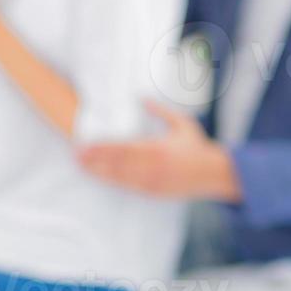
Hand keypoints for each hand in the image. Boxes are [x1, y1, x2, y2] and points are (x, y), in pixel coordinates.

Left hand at [77, 100, 243, 201]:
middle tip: (76, 156)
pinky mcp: (154, 192)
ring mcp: (152, 182)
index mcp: (157, 149)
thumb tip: (142, 98)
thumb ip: (160, 111)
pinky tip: (101, 178)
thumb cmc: (198, 147)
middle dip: (94, 161)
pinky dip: (114, 182)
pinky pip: (129, 188)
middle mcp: (152, 167)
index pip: (122, 149)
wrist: (214, 174)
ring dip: (99, 173)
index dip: (101, 148)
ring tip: (82, 167)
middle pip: (116, 164)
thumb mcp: (182, 124)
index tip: (84, 145)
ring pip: (120, 178)